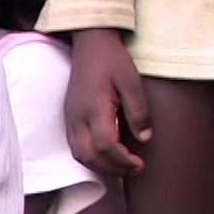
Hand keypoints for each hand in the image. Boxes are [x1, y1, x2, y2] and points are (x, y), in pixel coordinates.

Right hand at [65, 29, 149, 174]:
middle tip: (134, 169)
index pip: (105, 145)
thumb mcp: (132, 82)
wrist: (89, 44)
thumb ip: (138, 111)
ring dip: (99, 166)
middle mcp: (77, 117)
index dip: (123, 160)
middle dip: (112, 168)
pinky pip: (74, 146)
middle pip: (89, 156)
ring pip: (78, 154)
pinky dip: (90, 157)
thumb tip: (144, 137)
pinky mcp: (69, 117)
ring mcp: (70, 118)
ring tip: (120, 166)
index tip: (140, 163)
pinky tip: (105, 155)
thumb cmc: (112, 60)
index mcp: (94, 108)